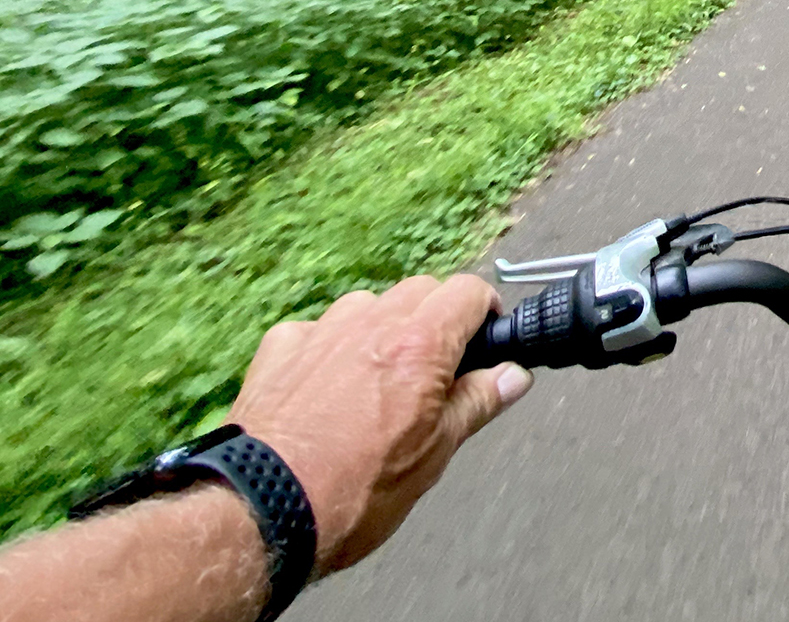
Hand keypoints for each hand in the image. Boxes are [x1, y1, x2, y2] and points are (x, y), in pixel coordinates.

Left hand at [228, 273, 531, 573]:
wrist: (262, 511)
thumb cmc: (352, 491)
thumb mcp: (434, 454)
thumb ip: (478, 403)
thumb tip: (514, 375)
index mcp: (419, 344)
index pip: (469, 292)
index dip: (486, 311)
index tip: (486, 338)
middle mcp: (371, 322)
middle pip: (420, 290)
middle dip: (437, 317)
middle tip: (438, 369)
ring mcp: (320, 330)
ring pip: (369, 305)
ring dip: (383, 329)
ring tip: (379, 382)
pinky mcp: (279, 348)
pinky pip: (317, 329)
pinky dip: (330, 348)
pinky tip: (326, 391)